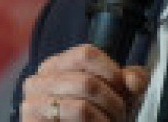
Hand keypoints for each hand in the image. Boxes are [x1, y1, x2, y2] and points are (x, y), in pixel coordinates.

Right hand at [20, 44, 148, 120]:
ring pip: (81, 107)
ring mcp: (33, 103)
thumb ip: (130, 81)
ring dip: (104, 119)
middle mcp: (40, 80)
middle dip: (113, 103)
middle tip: (121, 114)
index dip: (111, 71)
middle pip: (87, 82)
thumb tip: (134, 79)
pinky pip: (71, 120)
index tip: (123, 87)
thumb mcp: (115, 94)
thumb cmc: (91, 117)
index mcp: (57, 64)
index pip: (86, 54)